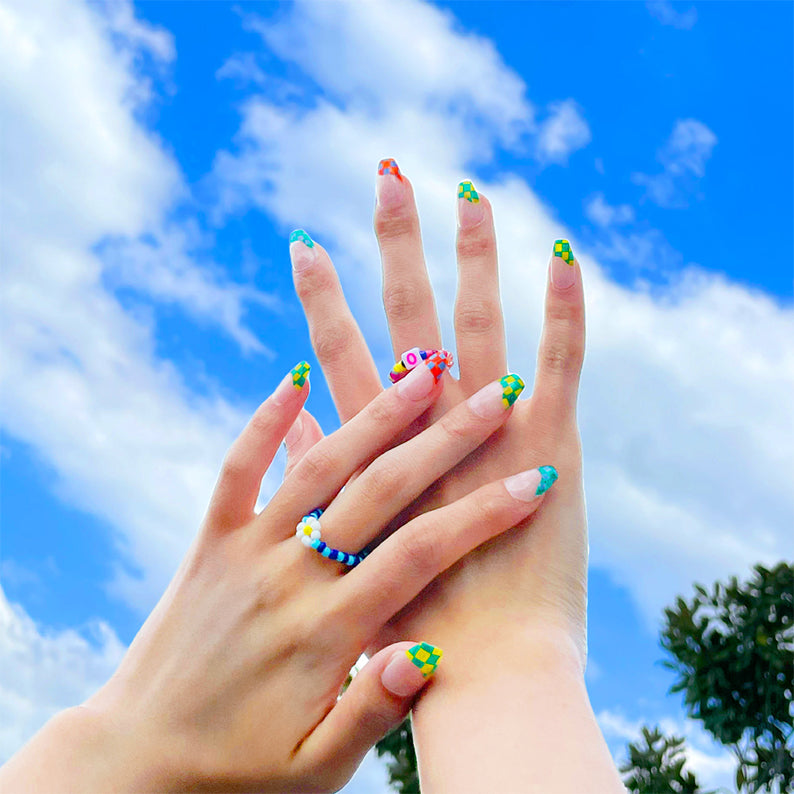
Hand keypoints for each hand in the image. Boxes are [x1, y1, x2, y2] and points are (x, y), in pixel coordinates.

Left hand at [0, 360, 555, 792]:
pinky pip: (238, 466)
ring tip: (423, 369)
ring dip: (375, 415)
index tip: (534, 479)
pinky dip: (265, 419)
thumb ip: (374, 711)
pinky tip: (297, 376)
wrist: (134, 758)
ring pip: (320, 466)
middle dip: (444, 442)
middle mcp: (287, 578)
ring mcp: (245, 550)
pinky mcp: (210, 539)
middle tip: (493, 396)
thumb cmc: (237, 771)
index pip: (419, 556)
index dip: (482, 515)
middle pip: (379, 492)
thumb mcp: (316, 768)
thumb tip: (429, 654)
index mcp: (325, 634)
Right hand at [290, 167, 586, 670]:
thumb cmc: (411, 633)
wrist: (482, 684)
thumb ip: (311, 486)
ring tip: (471, 191)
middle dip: (394, 244)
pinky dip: (567, 308)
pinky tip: (567, 253)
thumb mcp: (339, 549)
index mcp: (375, 456)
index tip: (306, 247)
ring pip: (478, 324)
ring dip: (474, 254)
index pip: (340, 359)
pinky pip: (561, 360)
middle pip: (403, 321)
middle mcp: (423, 433)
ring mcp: (487, 435)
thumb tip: (294, 427)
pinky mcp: (547, 448)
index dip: (321, 302)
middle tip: (388, 176)